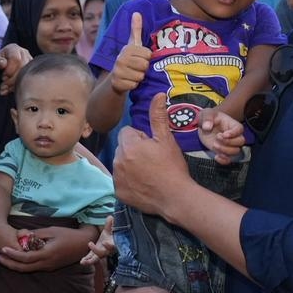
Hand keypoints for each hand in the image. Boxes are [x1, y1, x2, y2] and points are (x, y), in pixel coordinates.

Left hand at [0, 44, 31, 95]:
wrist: (0, 62)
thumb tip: (3, 64)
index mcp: (14, 49)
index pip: (16, 59)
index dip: (10, 69)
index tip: (3, 76)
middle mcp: (24, 54)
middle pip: (23, 67)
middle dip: (12, 79)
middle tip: (3, 85)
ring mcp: (29, 62)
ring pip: (27, 73)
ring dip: (15, 84)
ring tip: (5, 89)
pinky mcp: (31, 71)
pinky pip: (28, 79)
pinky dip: (18, 87)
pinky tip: (9, 90)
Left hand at [0, 226, 92, 272]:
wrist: (83, 245)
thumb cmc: (68, 235)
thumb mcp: (52, 230)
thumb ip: (37, 234)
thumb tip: (24, 236)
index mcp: (47, 255)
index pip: (25, 257)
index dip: (12, 254)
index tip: (2, 249)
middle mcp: (46, 264)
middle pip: (23, 268)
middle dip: (9, 263)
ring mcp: (48, 267)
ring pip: (28, 269)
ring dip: (14, 265)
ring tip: (3, 258)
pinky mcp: (50, 267)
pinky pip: (34, 267)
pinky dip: (23, 264)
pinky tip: (17, 258)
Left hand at [81, 216, 115, 264]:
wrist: (109, 239)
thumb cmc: (111, 233)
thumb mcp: (111, 228)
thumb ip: (111, 224)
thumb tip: (110, 217)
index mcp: (112, 243)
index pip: (112, 245)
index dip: (109, 245)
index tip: (105, 242)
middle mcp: (107, 250)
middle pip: (103, 253)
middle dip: (97, 251)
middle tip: (90, 245)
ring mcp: (100, 253)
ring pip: (96, 258)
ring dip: (90, 261)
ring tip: (83, 262)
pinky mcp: (95, 254)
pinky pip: (91, 258)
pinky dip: (87, 260)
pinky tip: (82, 262)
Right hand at [109, 12, 150, 92]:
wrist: (116, 78)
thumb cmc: (129, 59)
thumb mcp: (133, 44)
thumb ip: (136, 29)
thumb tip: (137, 13)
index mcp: (127, 49)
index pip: (148, 54)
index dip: (147, 58)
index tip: (140, 58)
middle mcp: (120, 59)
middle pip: (145, 66)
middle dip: (143, 68)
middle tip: (136, 67)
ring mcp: (118, 71)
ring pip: (141, 76)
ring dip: (139, 77)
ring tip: (132, 74)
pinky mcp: (117, 83)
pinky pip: (134, 85)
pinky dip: (133, 85)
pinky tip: (128, 81)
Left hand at [115, 93, 190, 220]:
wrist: (176, 198)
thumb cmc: (172, 166)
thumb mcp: (166, 139)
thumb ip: (158, 116)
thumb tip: (158, 94)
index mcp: (128, 146)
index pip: (127, 132)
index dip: (141, 138)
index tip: (153, 147)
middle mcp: (117, 161)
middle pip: (122, 148)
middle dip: (134, 150)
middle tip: (152, 160)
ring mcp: (117, 178)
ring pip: (120, 163)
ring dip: (130, 165)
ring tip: (148, 173)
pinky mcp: (119, 192)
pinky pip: (120, 180)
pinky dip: (129, 181)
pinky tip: (143, 184)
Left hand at [197, 108, 245, 162]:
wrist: (204, 126)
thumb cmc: (208, 118)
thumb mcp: (207, 114)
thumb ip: (207, 118)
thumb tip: (207, 127)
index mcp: (232, 124)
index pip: (239, 129)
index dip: (233, 133)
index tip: (224, 134)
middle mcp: (234, 136)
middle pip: (241, 142)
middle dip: (229, 142)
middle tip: (217, 138)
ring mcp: (229, 145)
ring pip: (236, 151)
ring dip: (226, 151)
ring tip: (214, 145)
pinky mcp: (223, 152)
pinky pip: (229, 160)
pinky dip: (224, 160)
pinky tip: (216, 156)